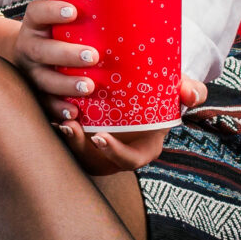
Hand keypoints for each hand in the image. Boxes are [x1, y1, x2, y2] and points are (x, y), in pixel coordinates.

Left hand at [12, 0, 203, 174]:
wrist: (142, 79)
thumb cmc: (163, 90)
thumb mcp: (179, 90)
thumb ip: (191, 91)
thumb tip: (188, 93)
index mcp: (143, 146)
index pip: (128, 160)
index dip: (114, 154)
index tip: (100, 138)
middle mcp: (118, 147)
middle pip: (95, 157)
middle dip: (80, 146)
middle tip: (69, 126)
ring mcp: (98, 140)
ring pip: (77, 147)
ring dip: (66, 136)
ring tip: (58, 118)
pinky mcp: (82, 126)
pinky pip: (67, 131)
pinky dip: (57, 121)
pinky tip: (49, 107)